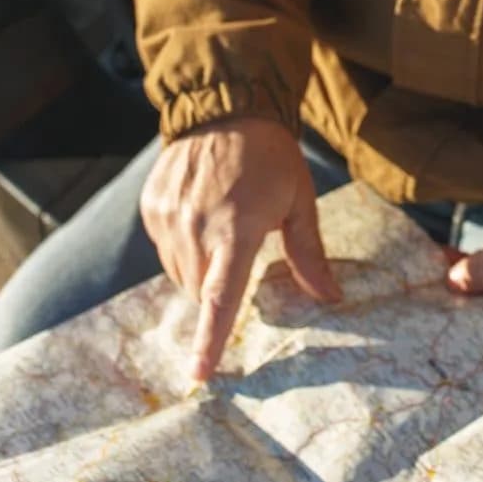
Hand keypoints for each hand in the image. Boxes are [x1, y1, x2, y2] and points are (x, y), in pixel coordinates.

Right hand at [140, 115, 340, 381]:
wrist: (225, 107)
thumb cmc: (270, 156)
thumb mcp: (299, 200)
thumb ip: (309, 254)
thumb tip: (330, 298)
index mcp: (237, 229)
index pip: (220, 298)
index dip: (211, 340)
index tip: (200, 375)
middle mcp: (196, 227)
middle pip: (199, 290)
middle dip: (218, 287)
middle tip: (240, 253)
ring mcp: (169, 217)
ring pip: (179, 274)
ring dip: (199, 269)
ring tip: (222, 227)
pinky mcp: (152, 207)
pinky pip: (164, 248)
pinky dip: (182, 245)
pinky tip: (202, 212)